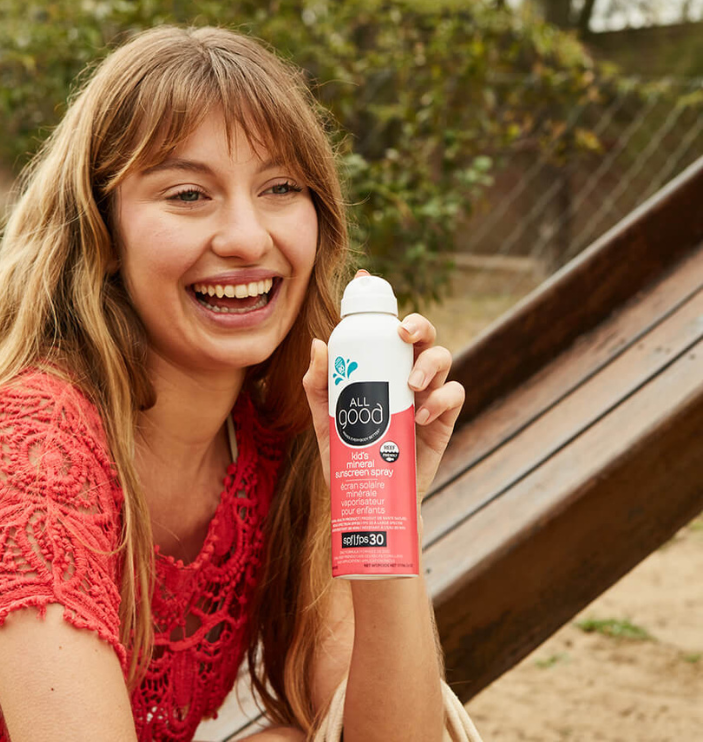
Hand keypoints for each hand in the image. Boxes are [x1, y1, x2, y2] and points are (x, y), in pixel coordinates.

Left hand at [302, 272, 464, 505]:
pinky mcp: (444, 419)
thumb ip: (317, 384)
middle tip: (401, 333)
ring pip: (443, 357)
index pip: (381, 327)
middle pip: (422, 334)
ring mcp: (427, 394)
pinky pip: (455, 395)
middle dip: (416, 323)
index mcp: (378, 366)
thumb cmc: (346, 453)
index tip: (365, 278)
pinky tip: (421, 413)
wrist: (367, 496)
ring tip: (410, 383)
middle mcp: (406, 373)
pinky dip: (442, 397)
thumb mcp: (324, 418)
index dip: (378, 300)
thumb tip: (319, 344)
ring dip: (429, 362)